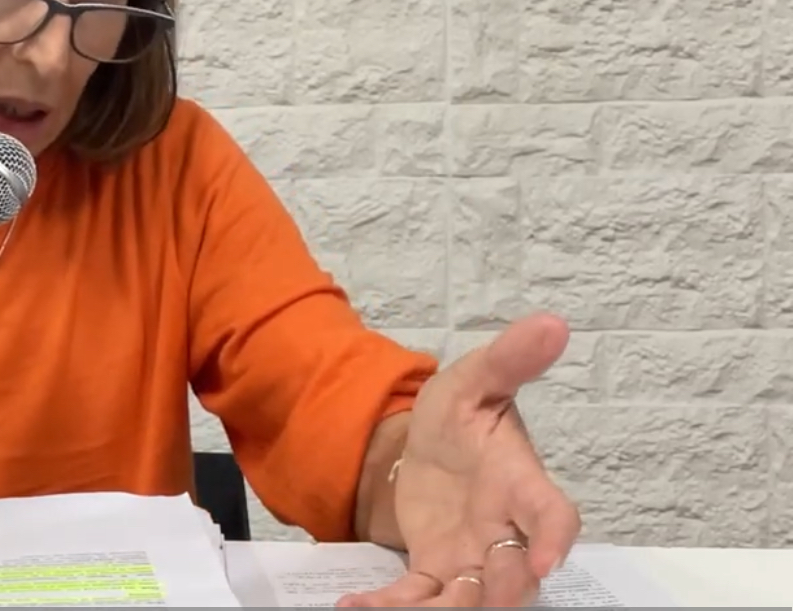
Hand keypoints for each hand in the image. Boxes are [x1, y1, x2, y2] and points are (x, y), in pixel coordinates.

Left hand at [340, 312, 582, 607]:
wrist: (423, 443)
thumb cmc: (462, 416)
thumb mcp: (476, 380)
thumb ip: (509, 359)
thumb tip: (552, 323)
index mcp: (522, 483)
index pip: (553, 515)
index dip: (554, 539)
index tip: (543, 562)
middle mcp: (505, 530)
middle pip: (514, 575)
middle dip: (497, 594)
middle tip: (469, 604)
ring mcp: (472, 557)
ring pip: (468, 598)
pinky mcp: (436, 570)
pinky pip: (418, 597)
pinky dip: (390, 606)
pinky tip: (353, 606)